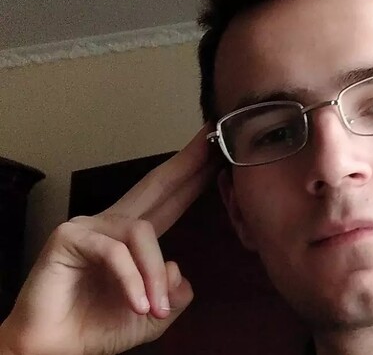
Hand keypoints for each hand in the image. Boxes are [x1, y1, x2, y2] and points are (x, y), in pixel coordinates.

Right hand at [0, 126, 220, 354]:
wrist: (54, 351)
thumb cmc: (99, 327)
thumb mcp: (154, 315)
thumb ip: (175, 293)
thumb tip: (178, 269)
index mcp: (135, 238)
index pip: (171, 199)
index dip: (194, 177)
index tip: (217, 154)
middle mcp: (114, 224)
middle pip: (157, 184)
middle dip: (187, 162)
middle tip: (211, 139)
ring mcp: (91, 227)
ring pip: (142, 232)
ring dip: (153, 274)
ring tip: (154, 310)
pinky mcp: (70, 237)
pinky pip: (115, 252)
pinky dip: (131, 281)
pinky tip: (138, 305)